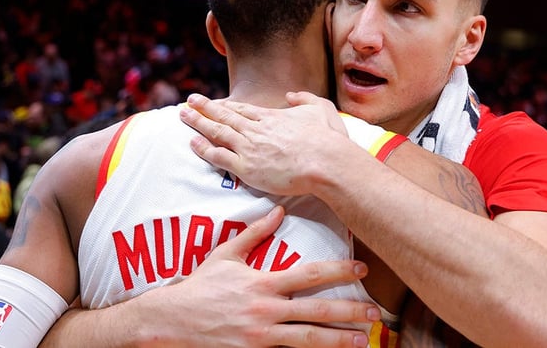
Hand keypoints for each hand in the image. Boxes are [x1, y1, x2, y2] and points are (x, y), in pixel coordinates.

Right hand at [131, 206, 378, 346]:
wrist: (171, 321)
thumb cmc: (200, 286)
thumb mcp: (225, 255)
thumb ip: (254, 233)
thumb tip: (278, 210)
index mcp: (262, 282)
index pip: (309, 274)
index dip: (338, 271)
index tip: (362, 270)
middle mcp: (266, 309)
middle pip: (316, 311)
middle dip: (349, 312)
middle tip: (375, 313)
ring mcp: (260, 335)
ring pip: (307, 339)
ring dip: (338, 340)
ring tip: (364, 341)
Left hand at [179, 92, 351, 195]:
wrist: (325, 161)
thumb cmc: (326, 139)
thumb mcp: (320, 108)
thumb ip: (304, 99)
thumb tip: (291, 95)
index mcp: (272, 117)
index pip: (243, 110)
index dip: (226, 105)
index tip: (214, 101)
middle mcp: (256, 130)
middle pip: (225, 116)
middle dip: (205, 107)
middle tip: (189, 100)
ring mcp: (249, 148)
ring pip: (218, 132)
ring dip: (199, 123)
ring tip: (183, 115)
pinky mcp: (247, 167)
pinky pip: (219, 156)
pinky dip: (204, 149)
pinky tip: (192, 142)